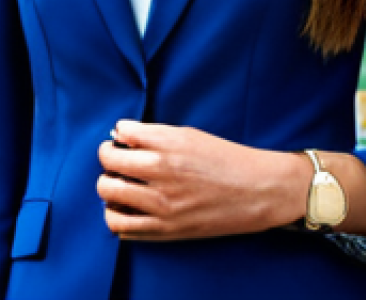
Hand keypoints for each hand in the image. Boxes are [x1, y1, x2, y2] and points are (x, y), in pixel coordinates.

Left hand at [96, 120, 307, 240]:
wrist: (257, 190)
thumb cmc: (223, 158)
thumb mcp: (187, 135)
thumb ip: (152, 134)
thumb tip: (120, 134)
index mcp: (166, 146)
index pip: (120, 135)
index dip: (117, 136)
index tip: (122, 141)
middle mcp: (161, 174)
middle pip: (108, 164)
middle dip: (108, 159)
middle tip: (117, 161)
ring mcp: (162, 205)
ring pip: (108, 196)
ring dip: (108, 188)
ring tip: (119, 185)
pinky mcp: (167, 230)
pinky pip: (123, 228)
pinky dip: (117, 217)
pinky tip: (128, 208)